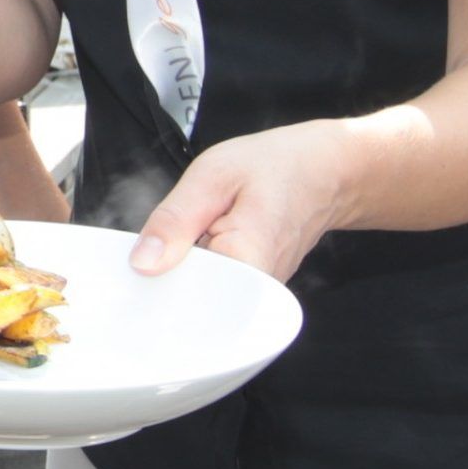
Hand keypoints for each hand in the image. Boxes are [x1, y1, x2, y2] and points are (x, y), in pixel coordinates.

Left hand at [127, 122, 352, 281]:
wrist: (325, 172)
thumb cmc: (275, 167)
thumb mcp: (212, 176)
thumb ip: (174, 221)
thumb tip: (142, 264)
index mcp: (244, 264)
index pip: (182, 297)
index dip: (154, 280)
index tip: (145, 261)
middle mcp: (256, 290)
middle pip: (190, 301)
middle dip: (167, 273)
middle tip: (178, 235)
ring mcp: (258, 293)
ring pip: (201, 294)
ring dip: (185, 268)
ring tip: (197, 235)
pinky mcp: (255, 288)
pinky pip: (215, 287)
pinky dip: (202, 267)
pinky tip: (206, 244)